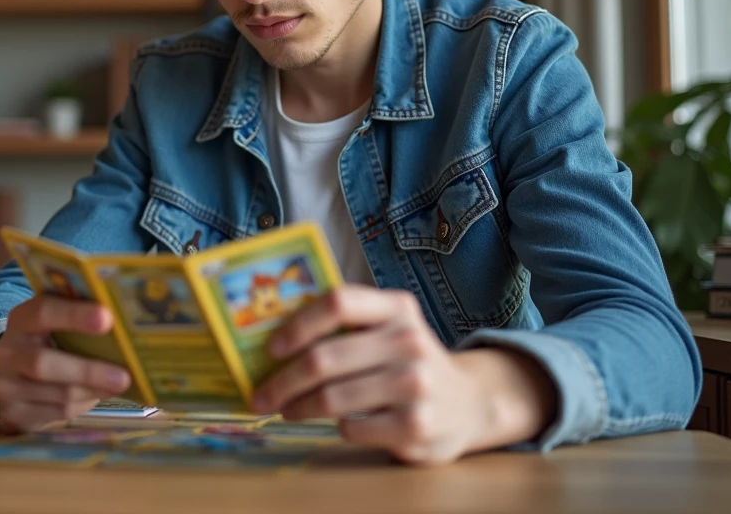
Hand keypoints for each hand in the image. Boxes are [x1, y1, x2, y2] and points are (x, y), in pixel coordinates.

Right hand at [0, 295, 131, 431]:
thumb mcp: (56, 323)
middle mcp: (5, 353)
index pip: (43, 312)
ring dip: (92, 392)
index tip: (107, 319)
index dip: (74, 315)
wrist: (12, 371)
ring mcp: (5, 387)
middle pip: (43, 364)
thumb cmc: (49, 340)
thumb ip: (79, 318)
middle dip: (87, 371)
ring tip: (119, 386)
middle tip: (124, 377)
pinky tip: (95, 396)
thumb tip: (126, 325)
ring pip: (56, 394)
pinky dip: (82, 405)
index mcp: (20, 320)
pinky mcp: (14, 414)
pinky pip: (56, 414)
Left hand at [251, 285, 555, 464]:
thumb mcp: (390, 328)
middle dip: (282, 380)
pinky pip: (353, 428)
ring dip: (300, 407)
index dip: (297, 324)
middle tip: (261, 395)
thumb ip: (347, 324)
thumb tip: (271, 334)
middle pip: (324, 357)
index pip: (338, 302)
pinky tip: (339, 424)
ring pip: (333, 397)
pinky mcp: (416, 425)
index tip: (271, 348)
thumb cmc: (409, 361)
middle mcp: (409, 341)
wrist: (470, 403)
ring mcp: (415, 384)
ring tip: (288, 410)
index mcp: (396, 308)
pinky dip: (338, 428)